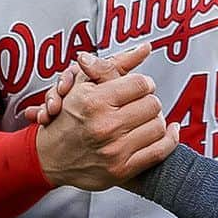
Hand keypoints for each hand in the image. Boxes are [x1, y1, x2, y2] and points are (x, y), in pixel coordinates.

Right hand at [34, 43, 178, 190]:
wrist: (48, 158)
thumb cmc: (66, 117)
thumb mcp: (81, 84)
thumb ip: (113, 64)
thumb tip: (146, 47)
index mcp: (94, 101)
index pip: (141, 84)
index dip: (143, 84)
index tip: (138, 88)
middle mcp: (104, 126)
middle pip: (152, 104)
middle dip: (149, 101)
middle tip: (140, 104)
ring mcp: (114, 150)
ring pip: (158, 126)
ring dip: (156, 120)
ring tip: (144, 118)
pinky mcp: (122, 170)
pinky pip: (159, 151)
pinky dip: (169, 140)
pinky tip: (168, 131)